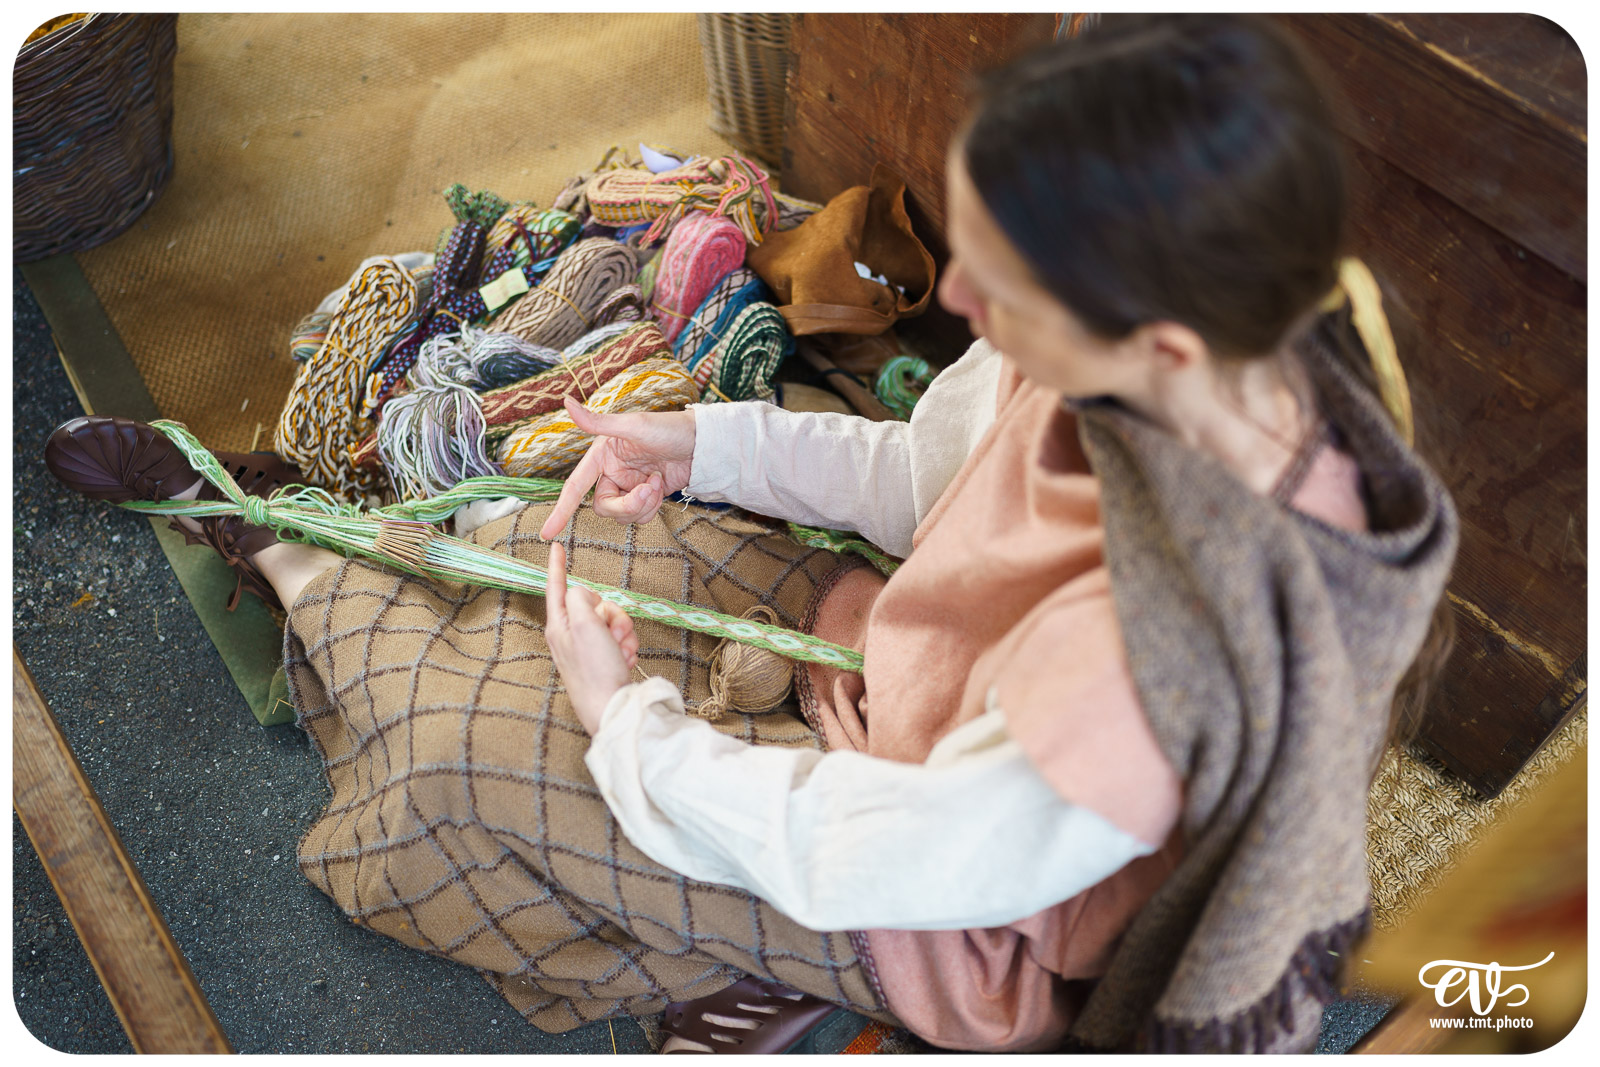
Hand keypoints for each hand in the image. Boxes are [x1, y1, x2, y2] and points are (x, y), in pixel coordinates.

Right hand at [538, 397, 696, 539]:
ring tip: (657, 482)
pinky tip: (661, 487)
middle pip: (604, 506)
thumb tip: (566, 402)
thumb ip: (598, 422)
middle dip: (626, 504)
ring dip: (642, 504)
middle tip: (648, 490)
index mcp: (602, 455)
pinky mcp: (646, 496)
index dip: (561, 510)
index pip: (575, 486)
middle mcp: (612, 472)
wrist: (702, 444)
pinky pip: (640, 515)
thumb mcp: (633, 425)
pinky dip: (651, 507)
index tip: (548, 533)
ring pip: (623, 514)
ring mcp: (629, 486)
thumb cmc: (668, 428)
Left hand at [544, 542, 639, 734]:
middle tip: (615, 633)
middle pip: (595, 604)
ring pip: (612, 621)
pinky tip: (625, 661)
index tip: (555, 546)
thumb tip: (585, 596)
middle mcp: (570, 635)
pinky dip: (627, 647)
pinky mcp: (604, 661)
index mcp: (558, 625)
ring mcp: (588, 649)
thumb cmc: (594, 668)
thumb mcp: (583, 622)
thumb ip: (580, 598)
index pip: (557, 587)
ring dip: (624, 632)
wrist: (611, 708)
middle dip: (613, 613)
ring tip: (622, 651)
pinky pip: (621, 640)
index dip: (557, 565)